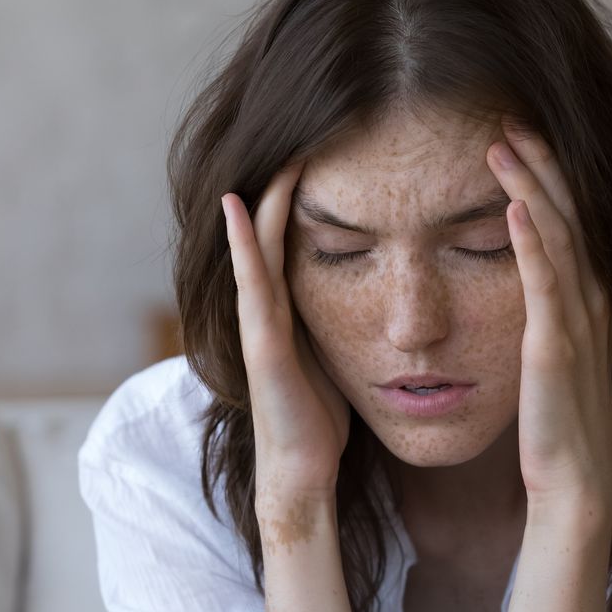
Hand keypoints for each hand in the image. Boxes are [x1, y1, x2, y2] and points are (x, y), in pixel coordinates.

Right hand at [221, 165, 350, 511]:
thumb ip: (340, 323)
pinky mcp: (263, 346)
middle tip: (305, 139)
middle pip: (273, 235)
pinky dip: (243, 245)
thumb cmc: (319, 418)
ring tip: (276, 156)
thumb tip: (374, 295)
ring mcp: (260, 325)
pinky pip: (253, 285)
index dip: (304, 200)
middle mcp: (270, 310)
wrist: (300, 471)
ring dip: (264, 202)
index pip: (294, 241)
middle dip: (285, 189)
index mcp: (292, 310)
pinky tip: (237, 206)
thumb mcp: (335, 355)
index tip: (329, 157)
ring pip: (258, 250)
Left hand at [486, 118, 611, 517]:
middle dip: (541, 162)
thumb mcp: (557, 354)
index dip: (550, 174)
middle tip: (508, 116)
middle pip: (570, 214)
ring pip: (559, 236)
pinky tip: (513, 206)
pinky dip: (531, 241)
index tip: (519, 136)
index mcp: (589, 299)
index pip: (573, 220)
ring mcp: (578, 322)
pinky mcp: (555, 348)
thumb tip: (527, 279)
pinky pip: (545, 284)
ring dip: (532, 185)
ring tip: (502, 142)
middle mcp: (592, 300)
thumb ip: (548, 313)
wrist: (574, 482)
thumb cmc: (558, 421)